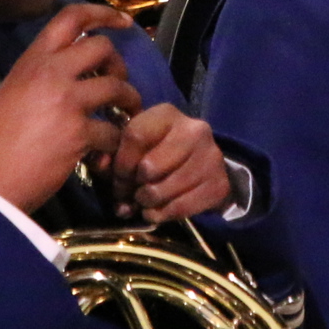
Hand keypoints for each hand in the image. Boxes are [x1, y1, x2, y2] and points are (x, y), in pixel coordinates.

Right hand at [0, 2, 139, 212]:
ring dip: (130, 101)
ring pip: (117, 87)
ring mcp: (67, 102)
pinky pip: (114, 131)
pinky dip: (115, 143)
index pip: (70, 18)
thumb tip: (66, 77)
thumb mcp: (9, 95)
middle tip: (118, 83)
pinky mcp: (79, 133)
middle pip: (102, 48)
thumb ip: (38, 80)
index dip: (103, 15)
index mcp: (31, 62)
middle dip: (119, 64)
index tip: (124, 23)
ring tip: (126, 115)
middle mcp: (50, 73)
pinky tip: (106, 154)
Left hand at [105, 102, 233, 222]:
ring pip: (163, 190)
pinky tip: (157, 211)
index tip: (119, 176)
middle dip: (134, 186)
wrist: (202, 166)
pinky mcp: (219, 184)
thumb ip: (116, 158)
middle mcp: (194, 130)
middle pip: (149, 166)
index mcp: (167, 114)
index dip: (121, 163)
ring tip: (144, 201)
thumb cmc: (159, 153)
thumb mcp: (136, 146)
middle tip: (132, 191)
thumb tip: (110, 180)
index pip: (135, 135)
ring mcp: (211, 157)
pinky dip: (163, 214)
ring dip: (147, 202)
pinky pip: (180, 208)